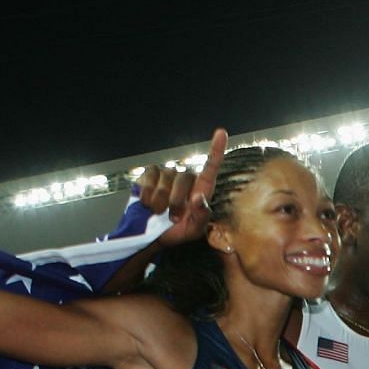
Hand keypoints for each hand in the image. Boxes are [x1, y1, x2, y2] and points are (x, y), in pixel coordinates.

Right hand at [150, 129, 226, 248]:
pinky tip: (148, 205)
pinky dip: (147, 197)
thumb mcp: (193, 231)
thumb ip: (201, 216)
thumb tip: (199, 197)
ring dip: (160, 203)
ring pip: (164, 182)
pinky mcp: (149, 175)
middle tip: (172, 218)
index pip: (211, 166)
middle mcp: (185, 177)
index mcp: (201, 189)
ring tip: (159, 213)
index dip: (216, 150)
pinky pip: (149, 180)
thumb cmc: (177, 232)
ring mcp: (167, 173)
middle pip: (183, 179)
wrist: (152, 236)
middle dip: (176, 203)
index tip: (221, 133)